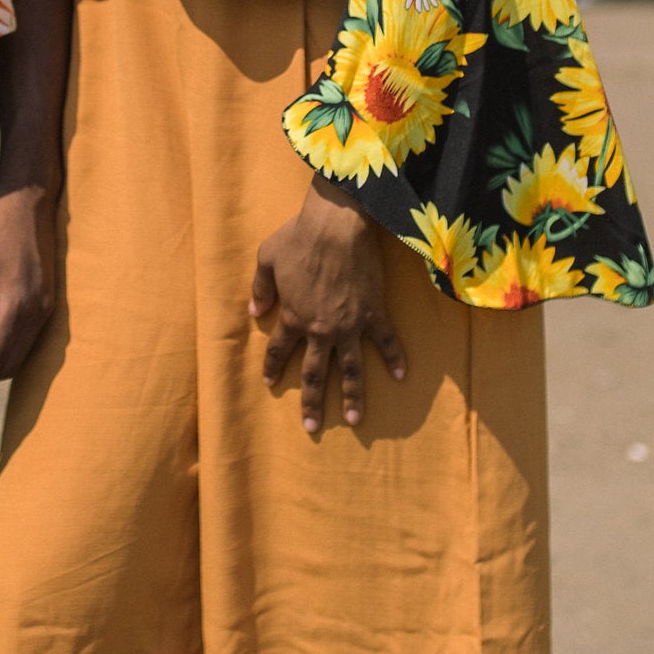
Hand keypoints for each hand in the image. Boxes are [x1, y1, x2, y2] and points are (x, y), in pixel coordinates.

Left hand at [250, 186, 406, 438]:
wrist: (337, 226)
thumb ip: (260, 289)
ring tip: (355, 420)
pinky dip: (395, 358)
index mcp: (292, 318)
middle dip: (313, 403)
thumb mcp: (267, 259)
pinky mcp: (374, 314)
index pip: (280, 351)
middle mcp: (320, 330)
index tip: (270, 383)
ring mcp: (350, 325)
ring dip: (353, 397)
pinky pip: (387, 341)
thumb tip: (253, 311)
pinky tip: (400, 376)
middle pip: (315, 374)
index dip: (274, 367)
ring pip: (351, 369)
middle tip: (312, 427)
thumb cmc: (299, 238)